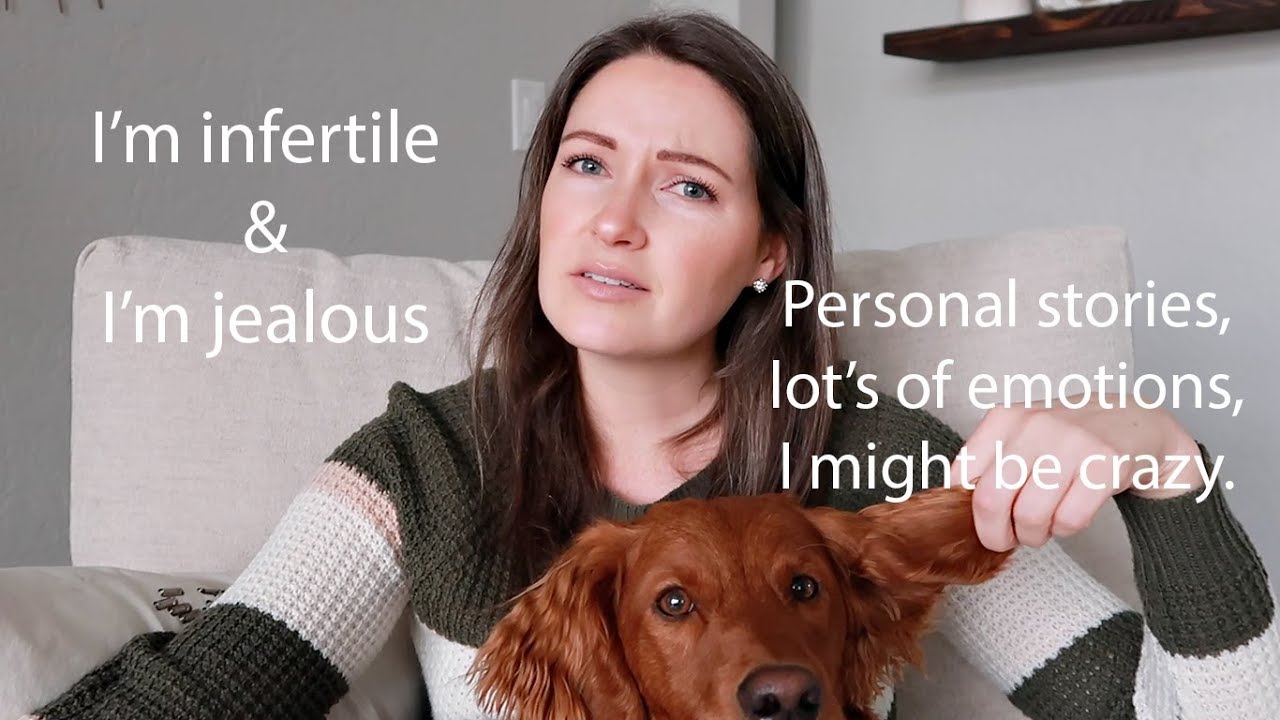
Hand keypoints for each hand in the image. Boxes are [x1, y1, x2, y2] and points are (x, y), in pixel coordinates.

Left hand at [950, 394, 1203, 551]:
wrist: (1135, 423)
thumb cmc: (1066, 440)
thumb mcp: (1020, 438)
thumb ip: (988, 465)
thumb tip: (954, 505)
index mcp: (1004, 419)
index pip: (963, 478)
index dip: (971, 511)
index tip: (985, 521)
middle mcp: (1034, 426)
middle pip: (991, 501)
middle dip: (996, 533)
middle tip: (1010, 538)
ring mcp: (1072, 443)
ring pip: (1030, 515)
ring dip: (1034, 535)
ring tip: (1043, 526)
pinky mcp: (1105, 464)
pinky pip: (1070, 519)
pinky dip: (1066, 529)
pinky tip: (1071, 515)